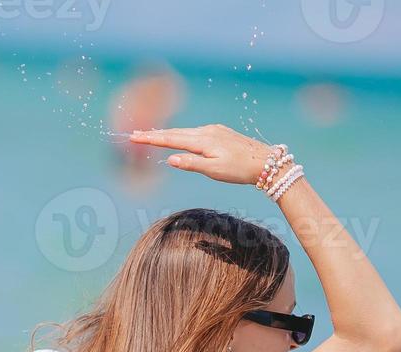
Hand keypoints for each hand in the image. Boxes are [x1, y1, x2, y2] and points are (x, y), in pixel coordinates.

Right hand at [127, 123, 275, 185]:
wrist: (266, 162)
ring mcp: (214, 130)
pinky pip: (194, 132)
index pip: (171, 139)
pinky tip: (179, 137)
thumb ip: (191, 164)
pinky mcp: (220, 133)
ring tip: (151, 136)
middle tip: (135, 135)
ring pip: (185, 132)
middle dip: (154, 134)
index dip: (151, 139)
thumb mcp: (215, 171)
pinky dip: (181, 134)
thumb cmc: (240, 170)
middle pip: (175, 132)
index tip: (134, 137)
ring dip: (167, 134)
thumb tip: (170, 159)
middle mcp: (206, 131)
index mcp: (203, 141)